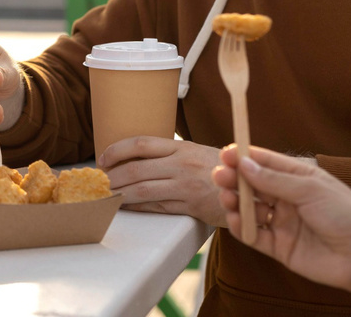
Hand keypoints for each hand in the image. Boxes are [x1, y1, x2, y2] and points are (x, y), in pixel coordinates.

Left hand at [100, 137, 225, 224]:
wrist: (251, 189)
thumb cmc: (218, 169)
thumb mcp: (196, 152)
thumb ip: (170, 153)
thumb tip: (134, 155)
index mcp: (181, 147)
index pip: (141, 143)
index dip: (117, 149)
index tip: (102, 157)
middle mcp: (182, 165)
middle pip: (136, 169)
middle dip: (112, 176)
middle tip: (98, 182)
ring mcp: (186, 187)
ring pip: (143, 190)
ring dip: (120, 194)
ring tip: (106, 195)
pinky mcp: (191, 207)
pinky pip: (157, 207)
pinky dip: (138, 207)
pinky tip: (126, 206)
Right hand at [213, 145, 350, 316]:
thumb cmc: (346, 216)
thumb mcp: (311, 190)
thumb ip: (275, 180)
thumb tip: (244, 164)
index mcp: (299, 179)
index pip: (267, 163)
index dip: (245, 157)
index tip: (226, 154)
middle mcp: (288, 199)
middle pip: (253, 185)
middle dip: (235, 179)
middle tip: (220, 176)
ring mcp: (283, 222)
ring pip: (250, 208)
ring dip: (236, 202)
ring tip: (228, 199)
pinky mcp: (279, 246)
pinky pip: (253, 234)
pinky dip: (241, 227)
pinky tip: (235, 220)